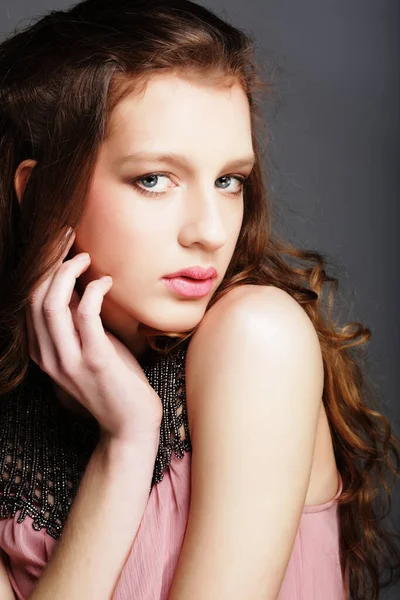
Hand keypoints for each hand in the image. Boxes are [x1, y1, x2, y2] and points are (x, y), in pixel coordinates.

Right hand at [25, 228, 162, 442]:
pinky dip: (93, 290)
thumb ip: (75, 322)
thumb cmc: (114, 383)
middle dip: (48, 261)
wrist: (130, 425)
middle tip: (66, 237)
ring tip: (85, 257)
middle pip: (34, 296)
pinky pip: (85, 314)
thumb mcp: (88, 347)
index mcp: (42, 352)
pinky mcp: (94, 361)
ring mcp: (68, 360)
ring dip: (67, 272)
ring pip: (51, 303)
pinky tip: (106, 282)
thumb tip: (75, 285)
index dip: (41, 269)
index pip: (29, 301)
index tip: (57, 245)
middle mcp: (47, 356)